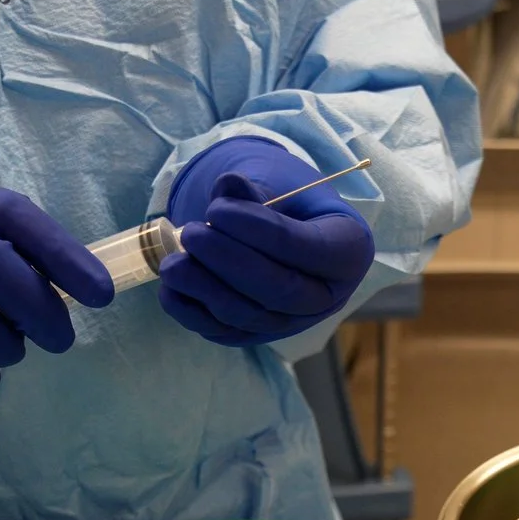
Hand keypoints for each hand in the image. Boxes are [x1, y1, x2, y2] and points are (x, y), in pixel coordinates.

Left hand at [157, 138, 373, 346]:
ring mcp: (293, 322)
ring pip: (249, 316)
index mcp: (348, 251)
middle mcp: (327, 295)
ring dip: (205, 290)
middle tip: (191, 235)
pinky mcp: (258, 336)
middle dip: (228, 263)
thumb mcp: (282, 183)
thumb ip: (256, 188)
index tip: (216, 210)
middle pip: (279, 290)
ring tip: (172, 262)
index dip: (259, 231)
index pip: (305, 248)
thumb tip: (227, 187)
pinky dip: (193, 314)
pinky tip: (171, 289)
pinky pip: (225, 334)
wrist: (285, 227)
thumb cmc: (289, 202)